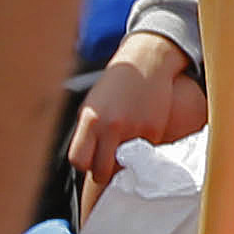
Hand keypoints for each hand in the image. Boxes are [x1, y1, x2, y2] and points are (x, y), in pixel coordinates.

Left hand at [71, 27, 210, 187]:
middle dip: (103, 170)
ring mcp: (134, 131)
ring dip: (123, 163)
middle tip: (108, 161)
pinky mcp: (154, 131)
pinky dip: (141, 152)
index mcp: (91, 120)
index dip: (84, 164)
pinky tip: (139, 137)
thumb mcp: (92, 105)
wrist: (147, 63)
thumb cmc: (116, 84)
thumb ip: (87, 132)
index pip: (79, 160)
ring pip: (124, 166)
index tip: (89, 160)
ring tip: (124, 149)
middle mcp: (111, 127)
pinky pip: (144, 155)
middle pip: (101, 170)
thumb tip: (86, 158)